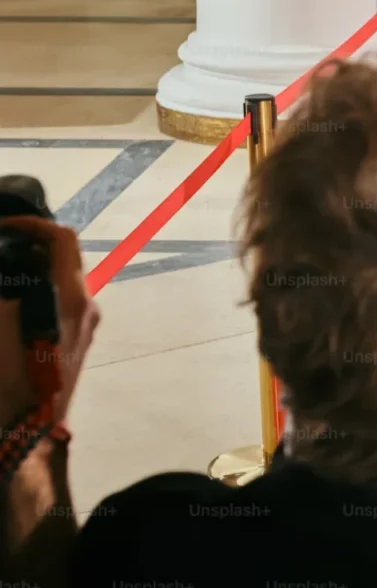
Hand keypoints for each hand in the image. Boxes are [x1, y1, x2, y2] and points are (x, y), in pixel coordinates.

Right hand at [0, 218, 99, 425]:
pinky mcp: (76, 345)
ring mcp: (85, 327)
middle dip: (28, 248)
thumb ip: (0, 286)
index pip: (61, 238)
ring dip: (29, 273)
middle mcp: (86, 305)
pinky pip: (57, 306)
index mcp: (70, 294)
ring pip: (59, 283)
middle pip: (62, 259)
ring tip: (1, 277)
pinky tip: (8, 305)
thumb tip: (0, 270)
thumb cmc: (5, 375)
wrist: (23, 435)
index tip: (2, 226)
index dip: (30, 224)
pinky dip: (33, 295)